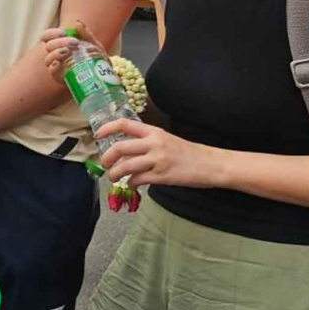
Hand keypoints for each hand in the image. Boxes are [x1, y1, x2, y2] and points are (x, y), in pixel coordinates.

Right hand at [38, 20, 96, 80]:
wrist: (103, 74)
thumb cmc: (95, 57)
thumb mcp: (93, 44)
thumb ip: (86, 34)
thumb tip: (77, 23)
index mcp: (60, 44)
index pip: (47, 36)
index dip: (51, 33)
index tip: (63, 32)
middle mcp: (56, 54)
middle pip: (48, 46)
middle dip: (59, 42)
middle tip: (75, 42)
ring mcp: (57, 66)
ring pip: (48, 59)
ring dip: (55, 53)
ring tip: (67, 51)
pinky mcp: (61, 77)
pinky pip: (52, 72)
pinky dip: (53, 67)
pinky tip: (59, 64)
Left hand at [98, 118, 219, 189]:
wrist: (211, 164)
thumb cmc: (188, 153)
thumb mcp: (167, 140)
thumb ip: (147, 142)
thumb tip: (126, 151)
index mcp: (154, 131)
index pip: (124, 124)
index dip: (107, 128)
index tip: (97, 135)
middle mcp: (154, 143)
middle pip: (120, 148)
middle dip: (106, 158)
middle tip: (104, 164)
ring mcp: (157, 160)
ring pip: (125, 166)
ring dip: (114, 174)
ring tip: (113, 177)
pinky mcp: (162, 176)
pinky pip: (138, 179)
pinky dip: (131, 183)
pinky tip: (132, 185)